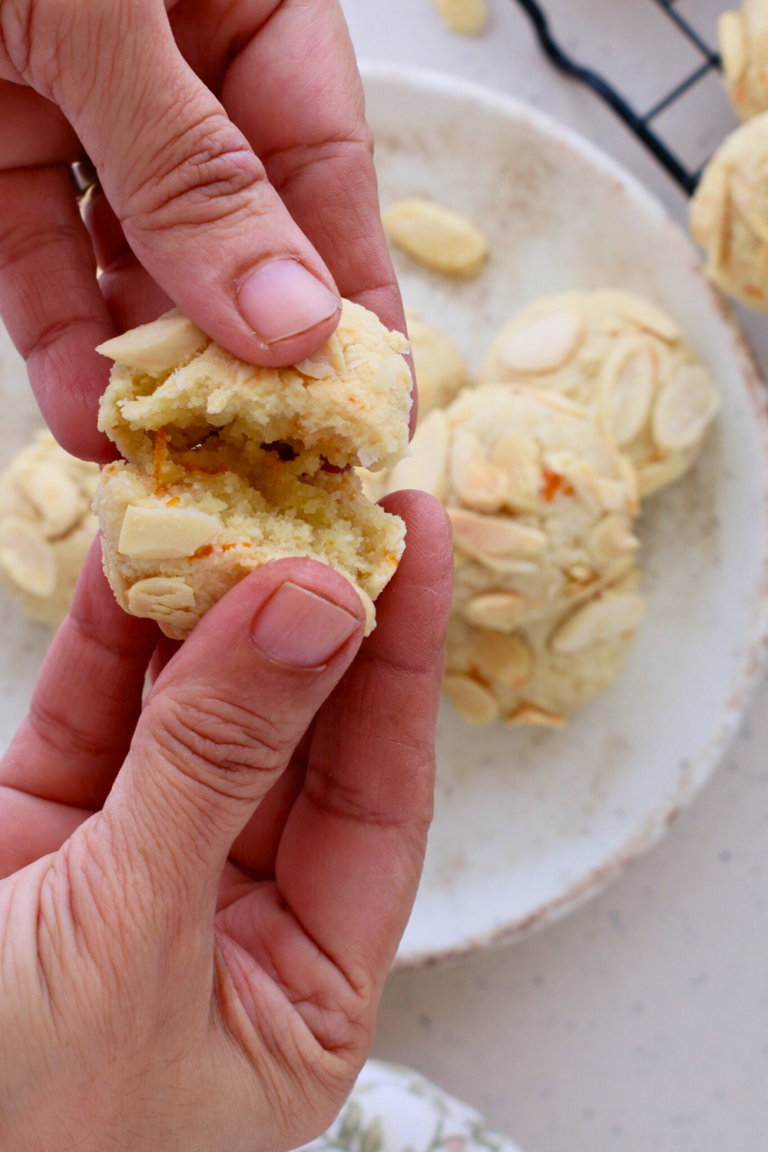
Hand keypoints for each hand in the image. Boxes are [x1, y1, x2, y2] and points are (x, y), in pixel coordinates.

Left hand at [0, 0, 405, 460]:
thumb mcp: (97, 12)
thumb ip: (192, 168)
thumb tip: (292, 320)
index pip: (323, 162)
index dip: (354, 289)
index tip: (380, 397)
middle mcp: (168, 57)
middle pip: (234, 227)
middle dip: (248, 347)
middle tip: (273, 452)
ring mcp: (72, 101)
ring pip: (132, 257)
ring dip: (147, 365)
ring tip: (168, 452)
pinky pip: (35, 255)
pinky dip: (59, 335)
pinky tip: (86, 412)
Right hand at [0, 491, 452, 1151]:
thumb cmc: (6, 1121)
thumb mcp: (128, 940)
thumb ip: (217, 765)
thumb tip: (317, 608)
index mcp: (299, 998)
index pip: (380, 799)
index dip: (402, 663)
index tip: (415, 541)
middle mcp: (233, 929)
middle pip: (294, 745)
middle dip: (307, 623)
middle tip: (330, 504)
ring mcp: (138, 874)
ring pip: (193, 719)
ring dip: (207, 615)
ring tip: (237, 506)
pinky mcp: (47, 835)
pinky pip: (97, 717)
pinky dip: (111, 639)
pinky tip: (138, 557)